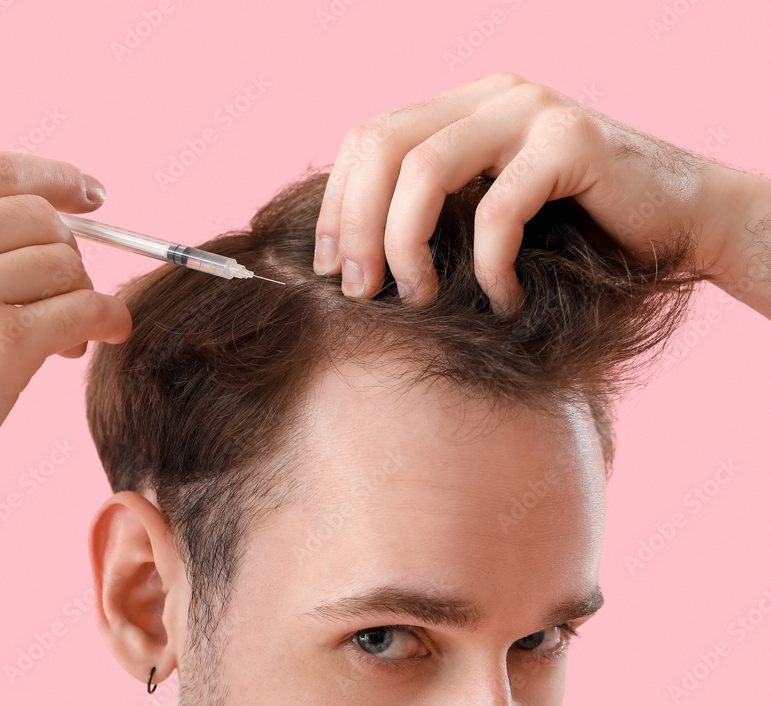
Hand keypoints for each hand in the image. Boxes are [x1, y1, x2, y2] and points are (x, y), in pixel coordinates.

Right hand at [0, 151, 131, 529]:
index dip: (56, 177)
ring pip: (66, 266)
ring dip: (82, 296)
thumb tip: (48, 224)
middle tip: (64, 296)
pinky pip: (86, 309)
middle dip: (67, 256)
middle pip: (41, 218)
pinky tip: (104, 334)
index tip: (91, 193)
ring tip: (64, 335)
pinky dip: (108, 319)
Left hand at [313, 72, 749, 313]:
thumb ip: (431, 215)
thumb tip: (348, 264)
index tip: (330, 271)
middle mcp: (488, 98)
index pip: (367, 139)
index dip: (335, 206)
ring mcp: (530, 111)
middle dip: (357, 227)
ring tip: (423, 299)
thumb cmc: (575, 234)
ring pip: (425, 170)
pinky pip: (499, 209)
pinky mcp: (572, 142)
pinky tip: (504, 300)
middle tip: (362, 293)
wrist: (684, 221)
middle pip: (382, 146)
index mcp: (458, 109)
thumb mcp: (485, 218)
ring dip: (408, 246)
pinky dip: (488, 266)